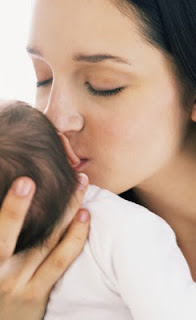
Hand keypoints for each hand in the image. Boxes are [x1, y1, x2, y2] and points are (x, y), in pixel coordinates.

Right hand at [0, 174, 88, 319]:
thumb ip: (4, 235)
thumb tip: (14, 206)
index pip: (2, 233)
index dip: (13, 208)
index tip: (26, 182)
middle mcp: (3, 273)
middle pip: (30, 232)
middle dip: (49, 203)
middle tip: (70, 176)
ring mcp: (22, 284)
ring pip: (51, 243)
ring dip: (69, 212)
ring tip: (82, 186)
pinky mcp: (38, 294)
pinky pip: (60, 262)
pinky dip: (75, 238)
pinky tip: (85, 217)